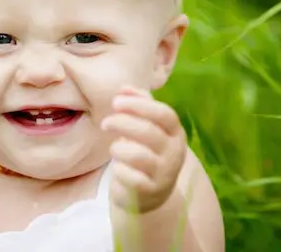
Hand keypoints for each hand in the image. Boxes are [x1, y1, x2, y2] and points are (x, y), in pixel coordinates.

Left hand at [103, 86, 186, 213]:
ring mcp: (164, 173)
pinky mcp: (151, 191)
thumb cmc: (145, 151)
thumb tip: (124, 87)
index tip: (116, 101)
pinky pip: (131, 178)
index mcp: (175, 132)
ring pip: (138, 155)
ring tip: (114, 149)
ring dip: (118, 149)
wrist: (149, 194)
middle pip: (148, 132)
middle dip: (122, 123)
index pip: (164, 114)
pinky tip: (118, 168)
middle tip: (105, 123)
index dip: (139, 105)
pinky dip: (120, 170)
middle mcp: (174, 152)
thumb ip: (138, 105)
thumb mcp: (146, 127)